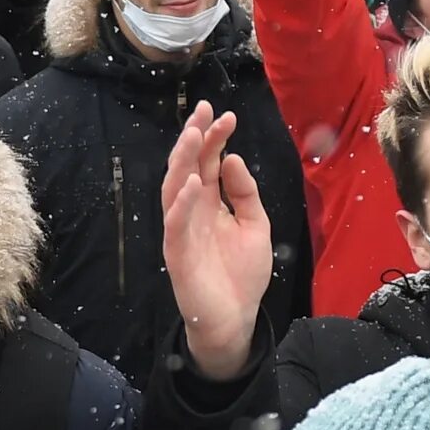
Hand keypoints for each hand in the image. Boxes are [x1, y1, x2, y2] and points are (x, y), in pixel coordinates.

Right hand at [163, 104, 274, 381]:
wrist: (234, 318)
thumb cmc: (241, 274)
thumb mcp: (255, 226)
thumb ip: (245, 194)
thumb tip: (232, 158)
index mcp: (209, 204)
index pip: (206, 163)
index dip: (214, 138)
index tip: (227, 115)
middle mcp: (191, 212)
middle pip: (186, 168)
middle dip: (193, 138)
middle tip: (203, 111)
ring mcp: (181, 230)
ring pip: (174, 189)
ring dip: (182, 162)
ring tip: (193, 135)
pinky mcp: (178, 253)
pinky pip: (175, 224)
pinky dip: (182, 203)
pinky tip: (192, 183)